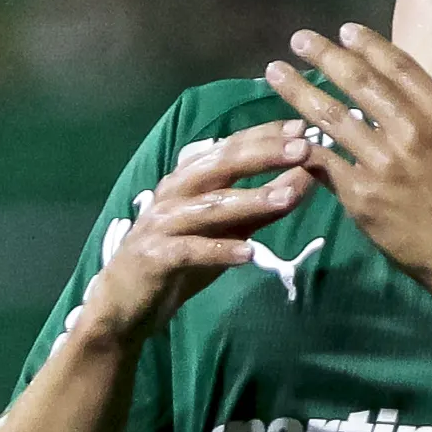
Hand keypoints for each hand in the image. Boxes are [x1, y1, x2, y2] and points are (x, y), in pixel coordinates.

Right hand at [74, 121, 313, 347]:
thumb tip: (305, 181)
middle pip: (220, 166)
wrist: (126, 302)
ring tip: (286, 198)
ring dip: (249, 200)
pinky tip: (249, 254)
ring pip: (209, 206)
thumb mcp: (226, 231)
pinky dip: (220, 250)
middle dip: (262, 155)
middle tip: (302, 149)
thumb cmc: (180, 261)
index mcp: (189, 179)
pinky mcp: (156, 257)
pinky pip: (191, 250)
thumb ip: (261, 208)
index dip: (264, 137)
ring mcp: (163, 224)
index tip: (301, 129)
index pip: (229, 148)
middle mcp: (174, 193)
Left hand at [265, 24, 431, 311]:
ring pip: (330, 117)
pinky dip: (301, 147)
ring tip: (275, 73)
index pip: (398, 66)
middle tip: (299, 40)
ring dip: (298, 91)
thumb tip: (416, 105)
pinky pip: (322, 162)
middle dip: (324, 56)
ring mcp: (383, 162)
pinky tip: (283, 134)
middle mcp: (411, 130)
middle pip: (359, 81)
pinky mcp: (361, 195)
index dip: (368, 44)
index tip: (345, 30)